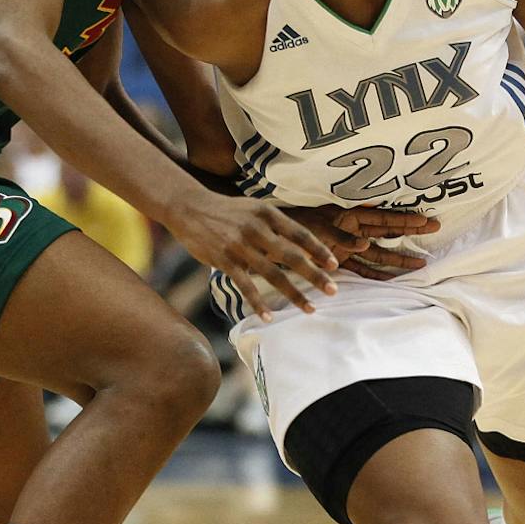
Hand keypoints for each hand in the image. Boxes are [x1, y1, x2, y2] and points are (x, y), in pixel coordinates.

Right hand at [165, 191, 339, 319]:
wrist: (189, 207)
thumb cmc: (227, 210)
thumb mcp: (255, 209)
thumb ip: (277, 225)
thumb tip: (304, 247)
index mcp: (267, 214)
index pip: (300, 234)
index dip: (319, 250)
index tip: (335, 265)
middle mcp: (256, 229)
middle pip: (292, 256)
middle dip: (315, 275)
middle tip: (333, 290)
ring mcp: (240, 246)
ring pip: (272, 275)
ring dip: (294, 294)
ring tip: (309, 308)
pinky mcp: (224, 260)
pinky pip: (246, 286)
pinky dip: (258, 303)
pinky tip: (270, 316)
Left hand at [285, 204, 439, 279]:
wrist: (272, 233)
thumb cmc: (293, 225)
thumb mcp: (316, 228)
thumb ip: (341, 237)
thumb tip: (365, 245)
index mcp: (348, 216)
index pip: (383, 218)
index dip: (405, 220)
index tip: (426, 220)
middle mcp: (351, 229)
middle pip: (387, 230)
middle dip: (410, 230)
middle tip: (435, 227)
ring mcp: (346, 245)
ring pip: (379, 252)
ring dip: (399, 257)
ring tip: (421, 263)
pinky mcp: (338, 260)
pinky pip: (362, 268)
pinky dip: (376, 274)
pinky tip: (391, 279)